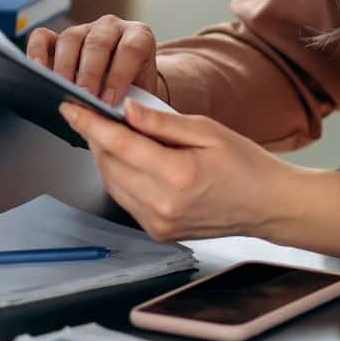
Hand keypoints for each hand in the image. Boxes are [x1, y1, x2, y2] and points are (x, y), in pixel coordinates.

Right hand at [25, 15, 160, 105]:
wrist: (128, 89)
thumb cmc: (136, 94)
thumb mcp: (143, 99)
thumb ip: (133, 103)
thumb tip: (115, 117)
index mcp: (139, 37)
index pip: (131, 49)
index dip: (119, 75)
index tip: (109, 102)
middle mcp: (111, 28)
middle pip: (98, 43)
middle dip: (89, 75)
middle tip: (84, 99)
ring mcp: (83, 30)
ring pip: (70, 38)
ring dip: (64, 68)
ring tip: (62, 91)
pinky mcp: (58, 38)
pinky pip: (43, 37)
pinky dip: (36, 52)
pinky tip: (37, 72)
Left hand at [58, 99, 289, 241]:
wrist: (270, 206)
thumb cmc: (246, 165)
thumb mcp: (207, 131)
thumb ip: (162, 122)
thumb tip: (126, 109)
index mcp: (178, 176)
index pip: (118, 144)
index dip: (89, 124)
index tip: (69, 107)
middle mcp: (164, 205)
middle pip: (109, 165)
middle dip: (96, 138)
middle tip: (95, 115)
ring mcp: (159, 223)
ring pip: (112, 183)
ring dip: (106, 158)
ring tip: (115, 135)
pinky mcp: (158, 232)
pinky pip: (125, 199)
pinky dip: (120, 177)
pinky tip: (132, 161)